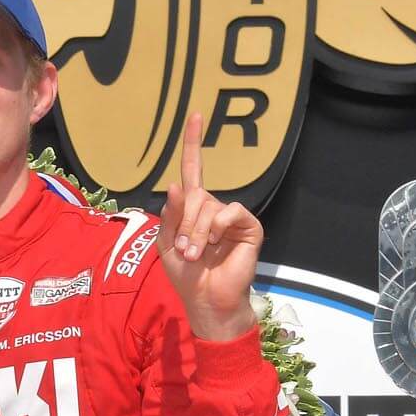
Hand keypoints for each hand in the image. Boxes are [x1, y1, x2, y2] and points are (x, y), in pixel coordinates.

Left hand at [158, 113, 260, 341]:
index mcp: (193, 209)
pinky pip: (231, 211)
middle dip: (185, 222)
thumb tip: (177, 185)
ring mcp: (232, 216)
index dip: (192, 142)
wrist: (206, 300)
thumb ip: (170, 215)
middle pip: (195, 194)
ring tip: (196, 254)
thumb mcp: (167, 244)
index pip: (193, 169)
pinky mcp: (249, 226)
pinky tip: (216, 243)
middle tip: (186, 249)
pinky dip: (218, 227)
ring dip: (197, 231)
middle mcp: (213, 208)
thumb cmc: (186, 275)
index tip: (195, 115)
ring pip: (209, 205)